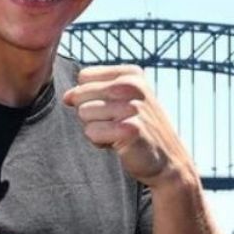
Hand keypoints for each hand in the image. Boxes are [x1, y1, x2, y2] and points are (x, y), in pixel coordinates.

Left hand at [62, 65, 196, 189]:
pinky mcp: (129, 129)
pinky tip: (120, 144)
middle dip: (91, 115)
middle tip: (116, 124)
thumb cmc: (138, 128)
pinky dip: (100, 142)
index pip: (84, 77)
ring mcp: (132, 107)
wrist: (167, 160)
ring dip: (96, 129)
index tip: (113, 109)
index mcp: (131, 74)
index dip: (91, 97)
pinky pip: (91, 132)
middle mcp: (132, 86)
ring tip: (118, 134)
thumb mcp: (118, 101)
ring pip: (83, 114)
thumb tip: (67, 97)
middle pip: (80, 95)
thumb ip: (91, 92)